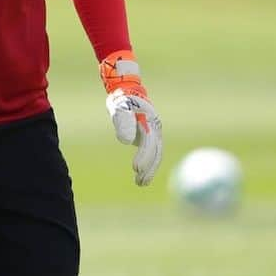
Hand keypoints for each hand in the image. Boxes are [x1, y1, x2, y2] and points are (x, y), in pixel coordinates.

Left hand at [100, 50, 162, 186]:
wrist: (127, 91)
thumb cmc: (122, 99)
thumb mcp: (119, 108)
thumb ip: (122, 122)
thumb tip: (125, 142)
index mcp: (150, 122)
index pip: (149, 143)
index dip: (143, 156)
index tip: (135, 168)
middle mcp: (155, 129)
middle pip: (156, 152)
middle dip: (149, 168)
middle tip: (139, 182)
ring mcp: (154, 133)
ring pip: (155, 155)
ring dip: (149, 170)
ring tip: (140, 184)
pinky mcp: (149, 137)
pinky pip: (151, 154)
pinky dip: (147, 165)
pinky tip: (141, 176)